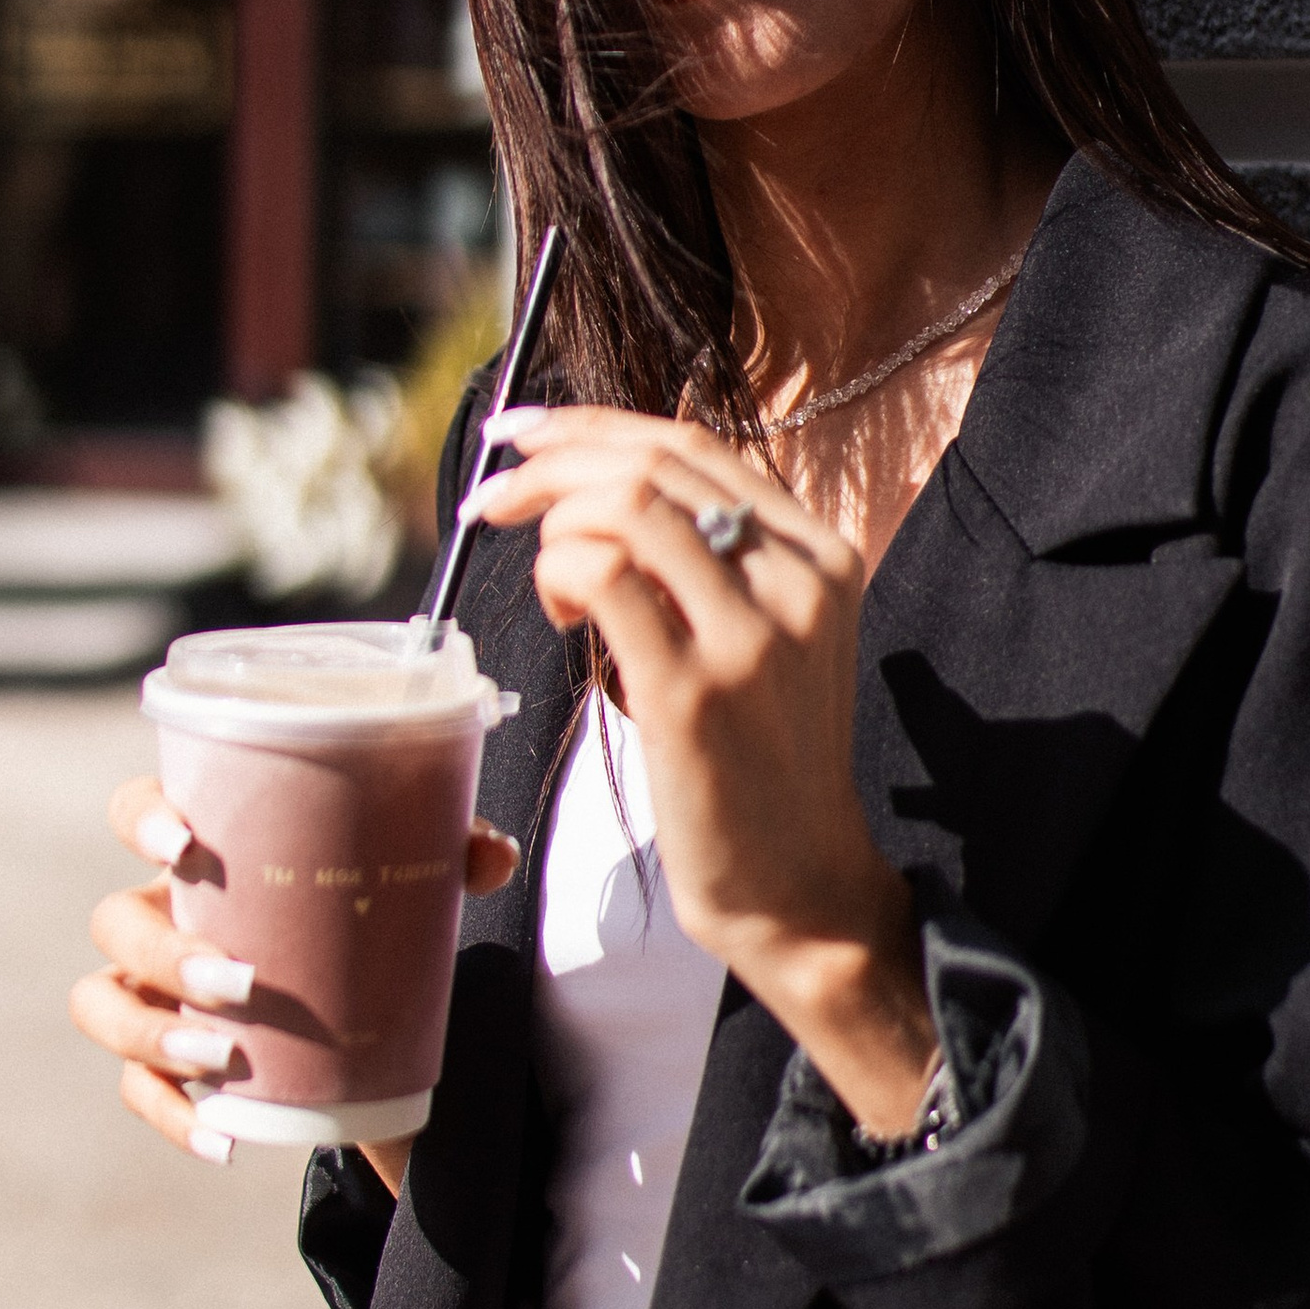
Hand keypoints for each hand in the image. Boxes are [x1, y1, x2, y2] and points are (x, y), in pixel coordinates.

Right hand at [72, 773, 518, 1174]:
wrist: (353, 1001)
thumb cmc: (359, 912)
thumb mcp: (407, 880)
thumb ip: (449, 855)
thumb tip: (491, 854)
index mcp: (206, 854)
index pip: (137, 811)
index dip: (139, 818)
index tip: (183, 844)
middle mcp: (162, 915)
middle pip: (116, 922)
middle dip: (165, 953)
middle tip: (243, 982)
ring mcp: (153, 989)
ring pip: (101, 1005)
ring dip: (151, 1031)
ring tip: (225, 1057)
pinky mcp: (165, 1059)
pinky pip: (139, 1089)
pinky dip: (173, 1116)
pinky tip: (222, 1140)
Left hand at [471, 408, 937, 1133]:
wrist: (797, 884)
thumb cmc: (760, 762)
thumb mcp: (770, 637)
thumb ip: (716, 561)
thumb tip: (603, 485)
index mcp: (821, 555)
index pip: (694, 443)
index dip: (593, 424)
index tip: (522, 434)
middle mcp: (796, 582)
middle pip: (652, 462)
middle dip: (549, 461)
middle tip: (488, 492)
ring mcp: (747, 636)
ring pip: (622, 507)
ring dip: (552, 523)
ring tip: (547, 585)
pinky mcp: (690, 692)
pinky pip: (600, 578)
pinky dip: (557, 575)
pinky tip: (559, 613)